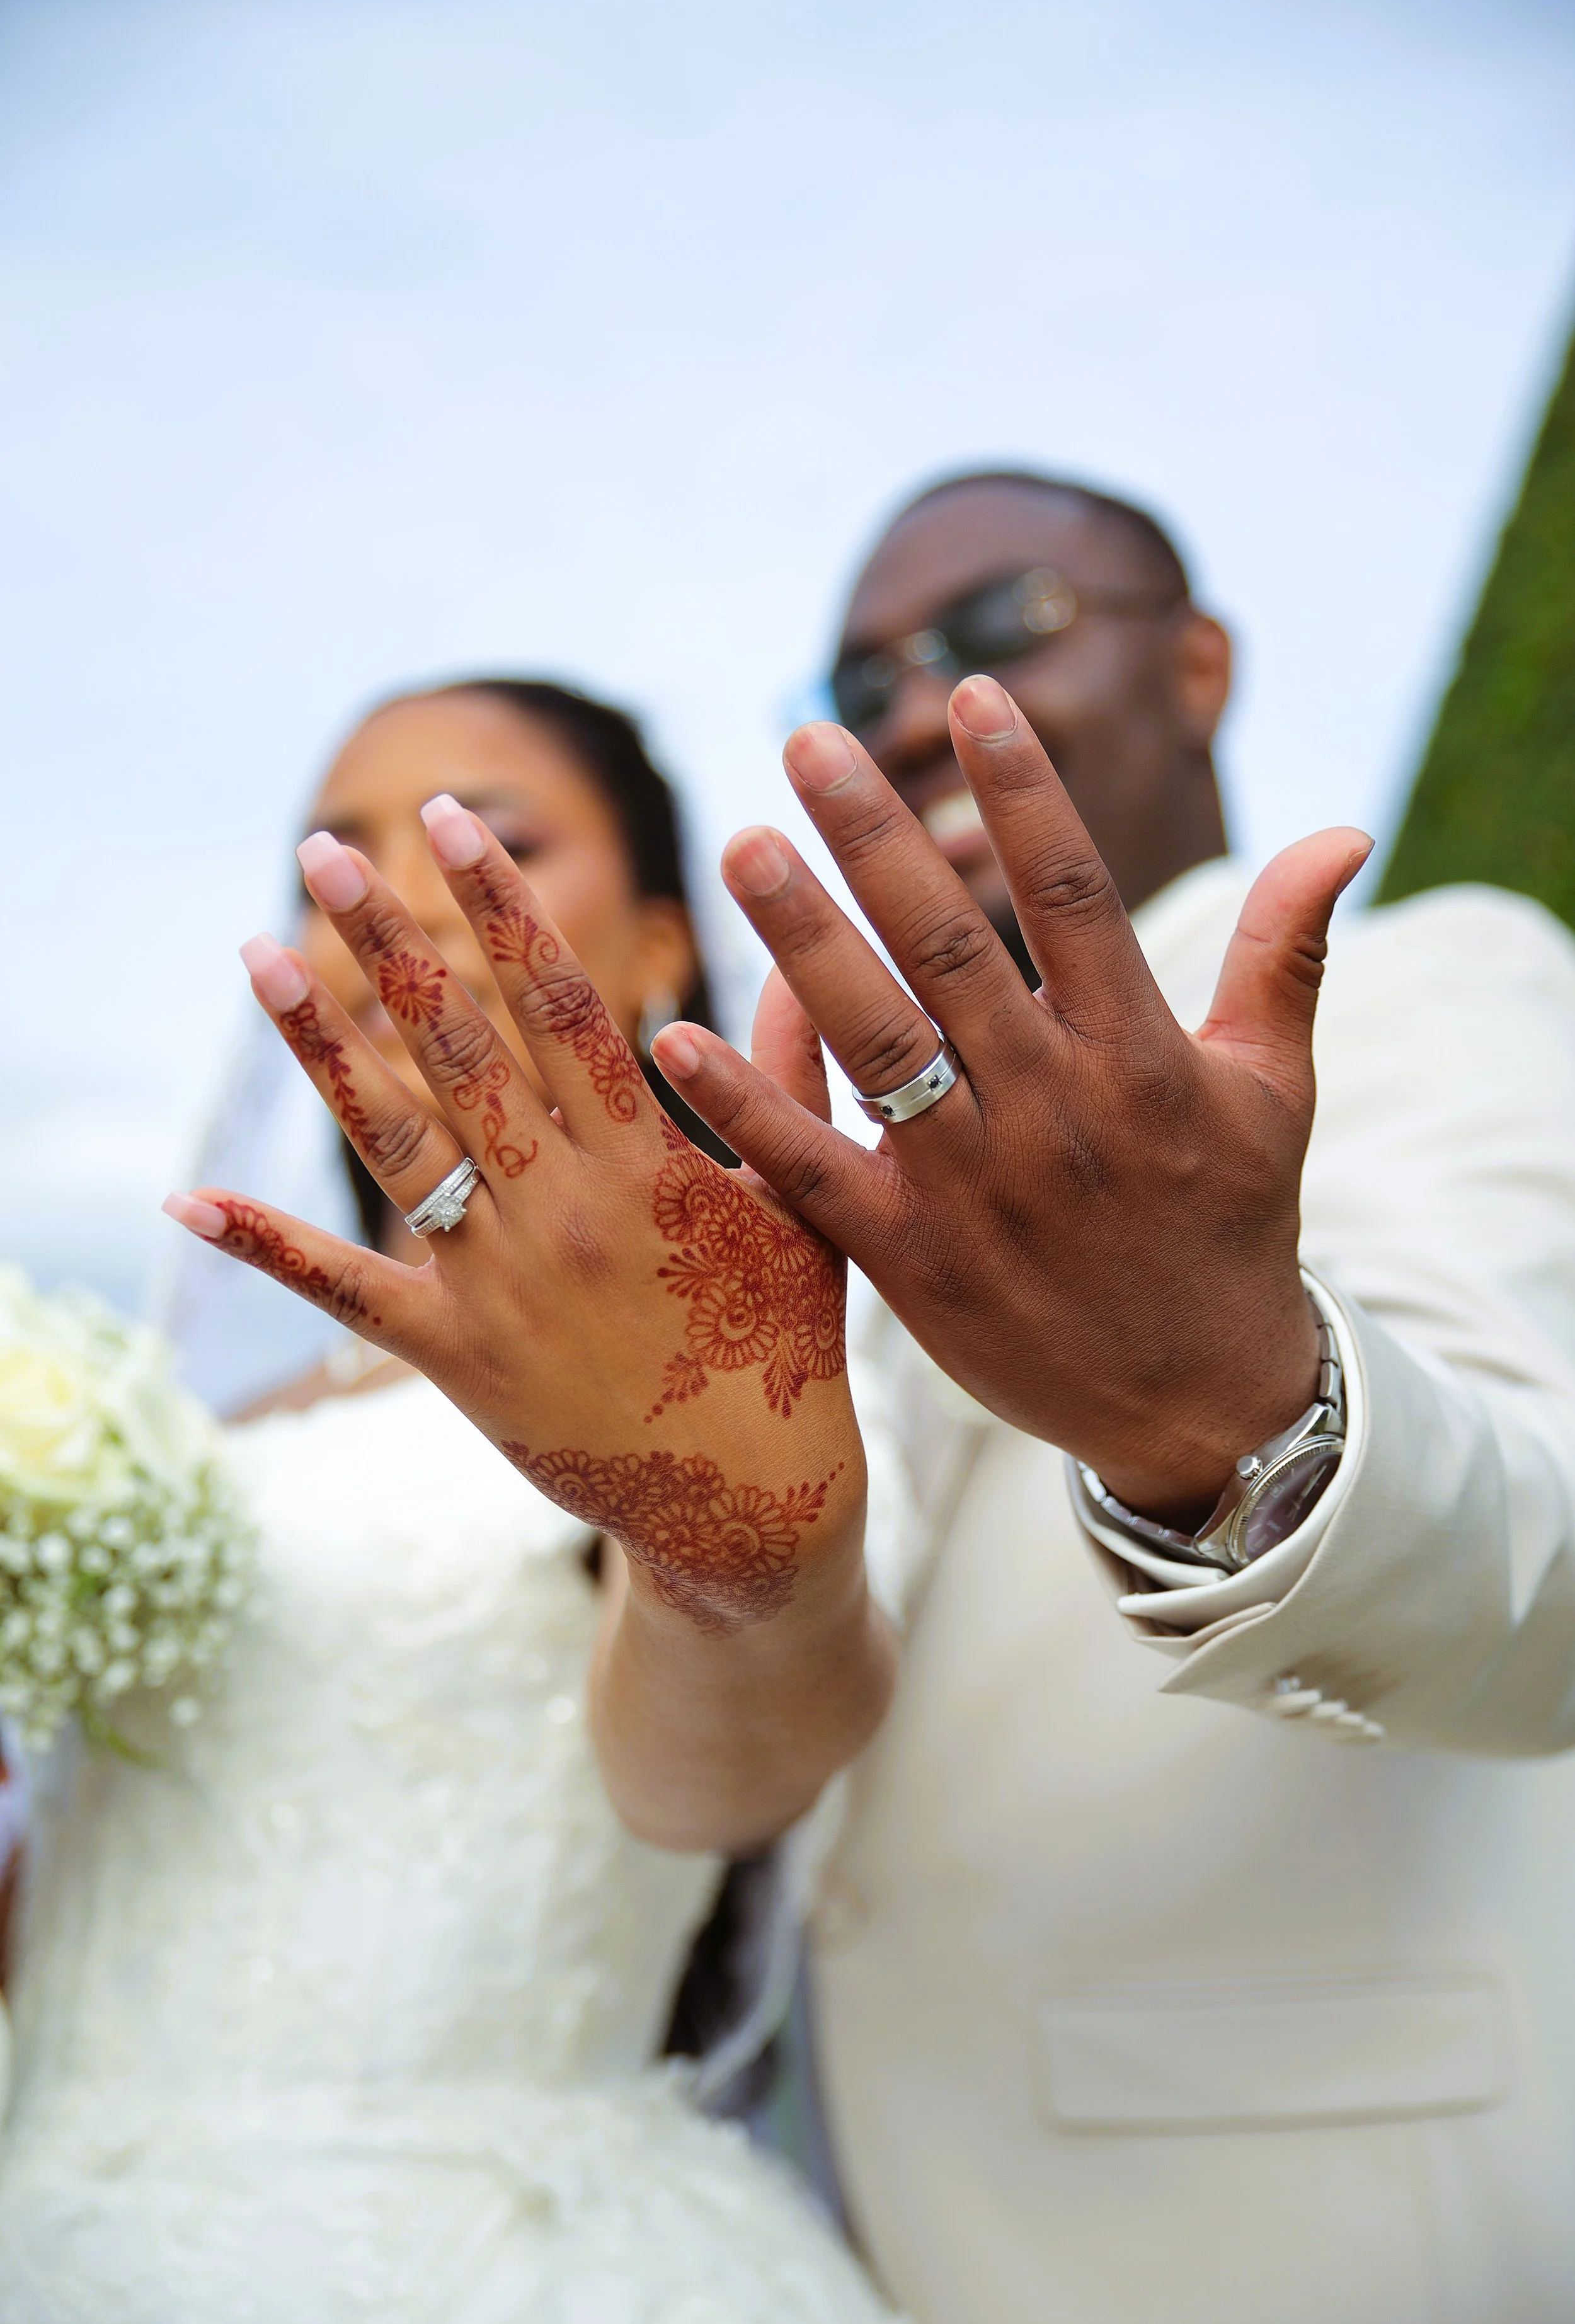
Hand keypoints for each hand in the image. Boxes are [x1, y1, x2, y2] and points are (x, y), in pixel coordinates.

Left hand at [164, 799, 866, 1645]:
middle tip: (329, 852)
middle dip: (391, 942)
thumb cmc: (786, 1346)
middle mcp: (563, 1206)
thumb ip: (786, 1082)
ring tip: (259, 957)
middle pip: (461, 1048)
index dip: (503, 906)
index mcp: (647, 1161)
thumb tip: (789, 967)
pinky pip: (345, 1291)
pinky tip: (188, 1198)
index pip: (563, 1004)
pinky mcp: (457, 1357)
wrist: (753, 1501)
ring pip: (394, 1143)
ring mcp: (501, 1282)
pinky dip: (264, 1247)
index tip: (454, 822)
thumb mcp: (803, 1204)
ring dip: (320, 1047)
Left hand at [652, 676, 1370, 1522]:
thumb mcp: (1275, 1089)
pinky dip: (745, 1110)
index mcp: (1141, 1057)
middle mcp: (1055, 1111)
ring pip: (877, 1044)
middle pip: (952, 952)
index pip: (1074, 895)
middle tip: (808, 742)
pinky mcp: (913, 1261)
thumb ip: (1286, 954)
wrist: (1198, 1402)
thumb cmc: (1231, 1225)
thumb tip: (1344, 830)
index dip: (1024, 792)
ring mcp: (978, 1188)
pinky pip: (814, 1172)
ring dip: (803, 944)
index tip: (971, 692)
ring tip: (744, 848)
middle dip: (877, 841)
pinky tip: (681, 1040)